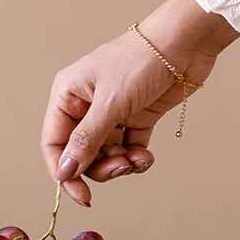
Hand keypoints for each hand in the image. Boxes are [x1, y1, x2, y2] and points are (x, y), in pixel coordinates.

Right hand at [40, 0, 239, 204]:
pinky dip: (136, 157)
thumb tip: (65, 171)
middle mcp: (85, 106)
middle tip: (122, 167)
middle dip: (100, 167)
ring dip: (121, 164)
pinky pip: (128, 149)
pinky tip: (147, 156)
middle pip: (81, 154)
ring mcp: (111, 113)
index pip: (54, 143)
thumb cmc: (140, 60)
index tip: (82, 195)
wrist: (185, 43)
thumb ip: (86, 140)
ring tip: (138, 159)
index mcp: (68, 96)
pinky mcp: (136, 117)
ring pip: (105, 155)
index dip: (64, 172)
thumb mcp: (109, 104)